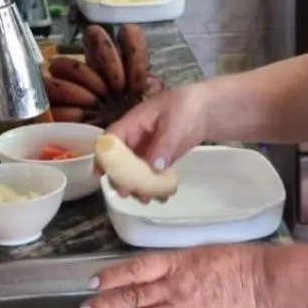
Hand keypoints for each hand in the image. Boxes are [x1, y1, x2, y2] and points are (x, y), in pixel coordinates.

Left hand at [81, 245, 260, 307]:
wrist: (256, 280)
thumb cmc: (230, 260)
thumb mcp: (194, 251)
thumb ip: (169, 264)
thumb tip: (143, 272)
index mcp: (173, 263)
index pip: (135, 269)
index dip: (112, 276)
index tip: (92, 282)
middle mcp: (173, 286)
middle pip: (133, 296)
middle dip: (106, 305)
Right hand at [106, 84, 207, 199]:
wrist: (206, 111)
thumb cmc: (186, 108)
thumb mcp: (175, 123)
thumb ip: (164, 144)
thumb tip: (154, 167)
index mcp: (134, 122)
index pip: (112, 138)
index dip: (103, 155)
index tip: (101, 173)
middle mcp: (136, 138)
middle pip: (120, 159)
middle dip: (119, 177)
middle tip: (126, 192)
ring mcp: (147, 149)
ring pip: (135, 170)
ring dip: (137, 186)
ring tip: (146, 199)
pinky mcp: (159, 159)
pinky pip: (152, 175)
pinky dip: (155, 187)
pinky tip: (162, 196)